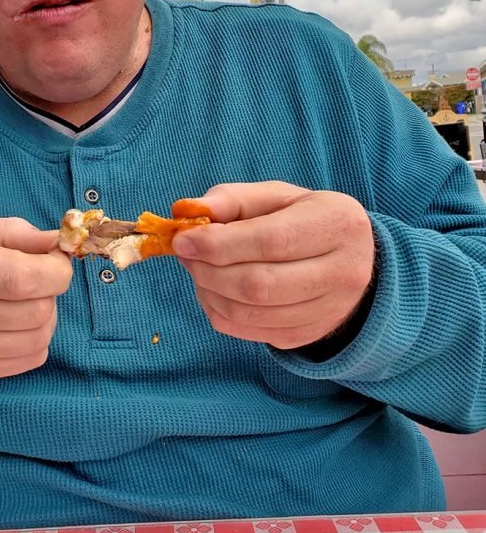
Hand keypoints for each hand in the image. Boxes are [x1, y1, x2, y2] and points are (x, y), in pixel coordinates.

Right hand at [0, 219, 71, 384]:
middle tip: (37, 279)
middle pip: (34, 312)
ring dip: (44, 319)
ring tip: (25, 302)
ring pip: (35, 340)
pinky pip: (23, 362)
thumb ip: (10, 233)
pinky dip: (32, 342)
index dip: (55, 272)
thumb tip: (59, 241)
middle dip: (51, 293)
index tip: (57, 262)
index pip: (20, 279)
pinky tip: (14, 325)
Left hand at [171, 183, 374, 348]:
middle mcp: (342, 272)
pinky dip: (219, 311)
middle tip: (185, 255)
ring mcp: (327, 311)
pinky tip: (213, 290)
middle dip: (209, 270)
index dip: (220, 244)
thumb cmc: (304, 220)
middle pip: (259, 284)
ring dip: (209, 291)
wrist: (350, 261)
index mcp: (336, 224)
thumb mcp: (276, 197)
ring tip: (198, 269)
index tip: (183, 240)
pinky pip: (249, 331)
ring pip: (251, 312)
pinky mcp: (306, 335)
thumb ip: (232, 199)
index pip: (272, 241)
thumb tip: (186, 210)